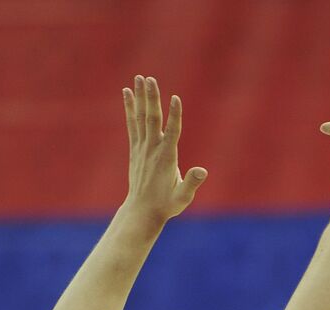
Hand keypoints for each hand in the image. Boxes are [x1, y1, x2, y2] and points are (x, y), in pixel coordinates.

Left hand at [122, 76, 207, 227]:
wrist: (142, 211)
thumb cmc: (166, 205)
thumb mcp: (182, 197)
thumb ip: (191, 183)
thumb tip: (202, 171)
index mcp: (166, 158)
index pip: (172, 132)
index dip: (175, 115)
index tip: (176, 98)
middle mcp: (152, 149)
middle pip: (152, 119)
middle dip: (152, 98)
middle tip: (149, 79)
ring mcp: (142, 148)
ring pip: (141, 118)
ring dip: (141, 97)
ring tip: (140, 78)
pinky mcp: (136, 149)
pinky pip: (132, 124)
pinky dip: (129, 108)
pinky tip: (127, 93)